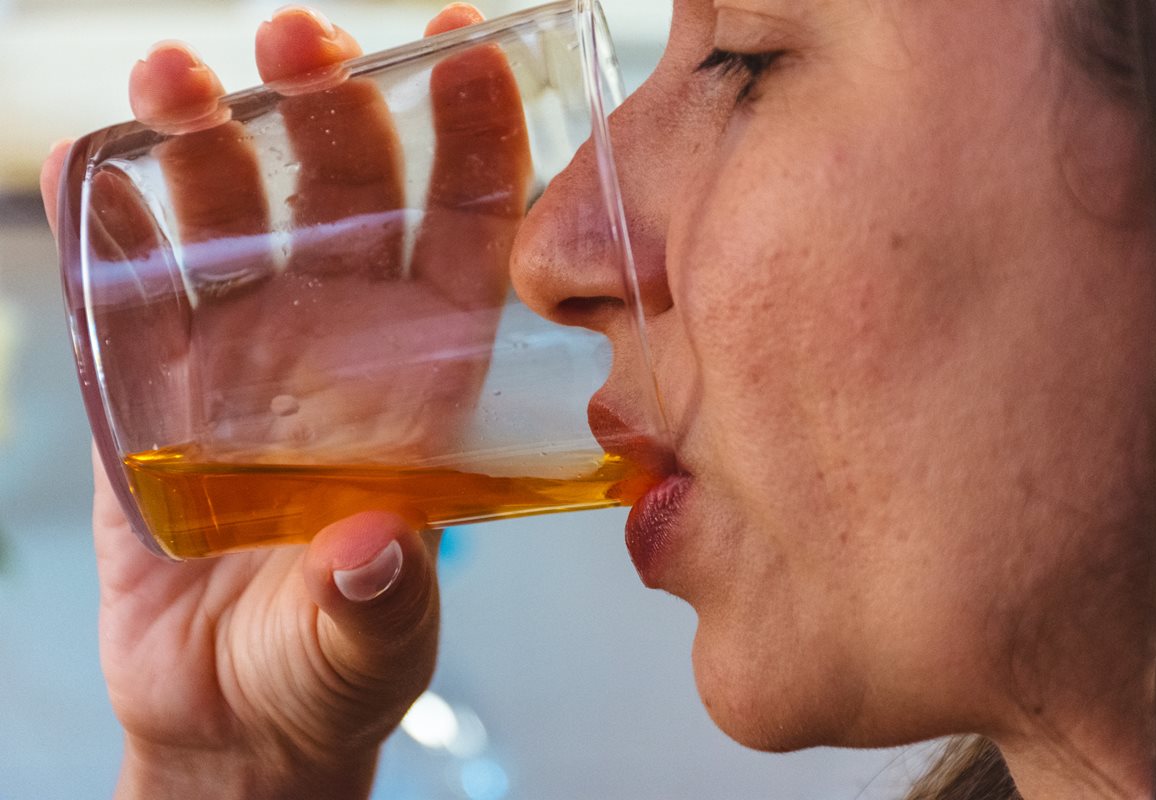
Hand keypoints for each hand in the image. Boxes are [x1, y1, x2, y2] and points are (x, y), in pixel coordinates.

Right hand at [40, 6, 528, 797]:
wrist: (229, 709)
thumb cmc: (327, 667)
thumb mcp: (367, 647)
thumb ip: (376, 602)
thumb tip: (367, 549)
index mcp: (420, 380)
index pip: (465, 237)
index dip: (477, 141)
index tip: (472, 49)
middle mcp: (333, 346)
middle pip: (344, 194)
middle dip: (331, 105)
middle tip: (304, 42)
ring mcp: (233, 355)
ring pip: (226, 215)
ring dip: (206, 135)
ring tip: (178, 75)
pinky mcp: (140, 387)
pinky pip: (122, 286)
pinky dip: (105, 221)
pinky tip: (97, 157)